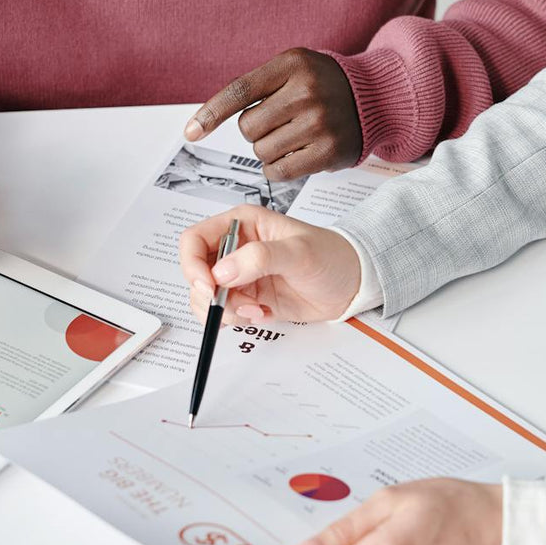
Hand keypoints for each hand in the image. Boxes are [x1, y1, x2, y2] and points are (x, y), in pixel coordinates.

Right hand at [180, 204, 362, 324]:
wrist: (353, 284)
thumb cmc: (332, 255)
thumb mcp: (298, 252)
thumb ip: (259, 258)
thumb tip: (221, 272)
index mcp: (242, 224)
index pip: (194, 240)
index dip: (192, 265)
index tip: (209, 287)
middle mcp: (235, 249)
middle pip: (195, 273)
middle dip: (210, 295)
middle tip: (238, 304)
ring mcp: (240, 276)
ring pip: (205, 297)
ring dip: (225, 310)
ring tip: (257, 310)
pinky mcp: (248, 298)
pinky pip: (224, 313)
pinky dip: (237, 319)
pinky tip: (263, 314)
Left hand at [185, 48, 361, 181]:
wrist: (376, 97)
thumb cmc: (323, 84)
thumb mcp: (293, 67)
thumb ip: (255, 86)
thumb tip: (201, 122)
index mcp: (292, 64)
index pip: (240, 92)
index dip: (211, 113)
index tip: (191, 132)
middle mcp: (306, 92)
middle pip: (248, 128)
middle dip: (256, 130)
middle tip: (279, 121)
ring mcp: (320, 123)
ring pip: (261, 151)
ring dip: (269, 149)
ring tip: (293, 135)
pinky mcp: (329, 151)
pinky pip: (279, 171)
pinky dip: (278, 168)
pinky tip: (294, 154)